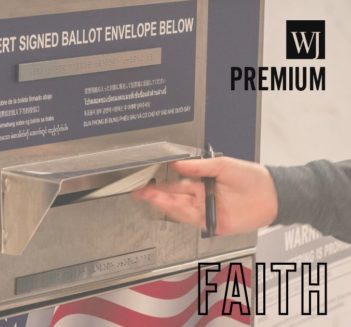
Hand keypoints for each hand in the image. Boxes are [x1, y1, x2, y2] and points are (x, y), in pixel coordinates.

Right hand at [133, 157, 278, 234]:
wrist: (272, 195)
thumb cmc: (251, 177)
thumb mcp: (224, 165)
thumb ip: (200, 166)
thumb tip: (179, 164)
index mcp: (202, 183)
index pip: (176, 184)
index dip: (161, 184)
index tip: (146, 181)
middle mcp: (201, 198)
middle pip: (174, 198)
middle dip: (156, 195)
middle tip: (140, 192)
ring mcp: (206, 211)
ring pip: (179, 209)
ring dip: (164, 204)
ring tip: (150, 197)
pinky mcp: (213, 223)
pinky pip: (192, 219)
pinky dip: (180, 213)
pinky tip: (169, 206)